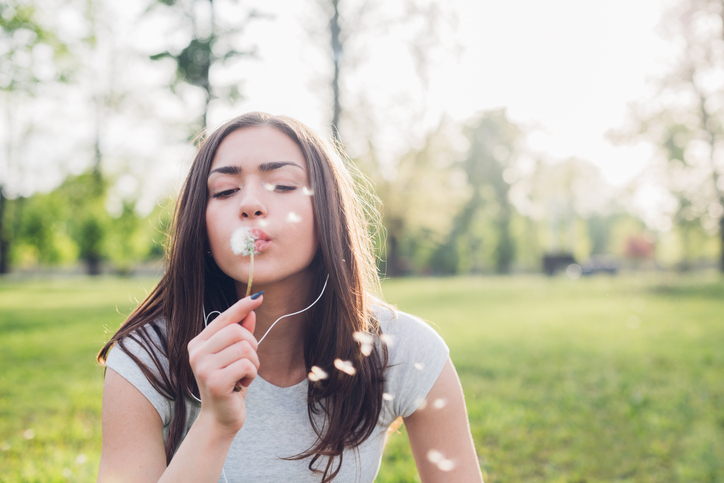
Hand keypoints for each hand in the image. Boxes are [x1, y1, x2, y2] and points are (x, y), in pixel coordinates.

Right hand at [187, 294, 262, 433]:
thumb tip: (251, 309)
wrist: (220, 418)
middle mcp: (197, 352)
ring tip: (245, 375)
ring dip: (254, 363)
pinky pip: (246, 365)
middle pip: (237, 331)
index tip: (259, 296)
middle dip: (253, 346)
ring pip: (245, 348)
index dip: (242, 306)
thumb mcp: (235, 356)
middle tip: (248, 364)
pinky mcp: (214, 381)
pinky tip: (242, 384)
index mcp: (199, 343)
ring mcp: (203, 367)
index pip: (224, 318)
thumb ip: (240, 333)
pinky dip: (252, 374)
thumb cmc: (229, 384)